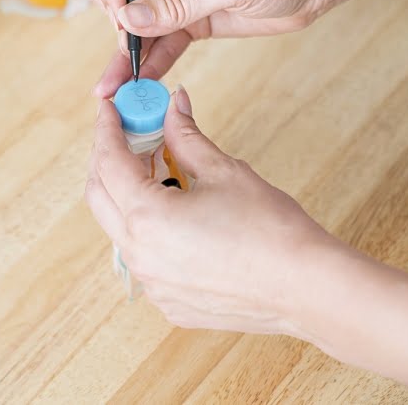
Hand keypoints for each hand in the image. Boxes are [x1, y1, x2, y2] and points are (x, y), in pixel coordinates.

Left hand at [86, 88, 407, 383]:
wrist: (307, 288)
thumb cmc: (270, 228)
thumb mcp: (223, 170)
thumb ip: (186, 136)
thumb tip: (173, 105)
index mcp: (147, 217)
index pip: (108, 161)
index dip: (107, 128)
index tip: (111, 107)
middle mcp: (140, 255)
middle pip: (100, 195)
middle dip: (107, 158)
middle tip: (129, 132)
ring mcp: (153, 283)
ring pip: (119, 228)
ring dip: (127, 193)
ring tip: (156, 165)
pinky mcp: (170, 301)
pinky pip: (143, 256)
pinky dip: (147, 226)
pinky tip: (175, 208)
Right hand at [87, 0, 328, 97]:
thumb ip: (180, 2)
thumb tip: (128, 19)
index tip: (119, 14)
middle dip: (111, 19)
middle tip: (126, 46)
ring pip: (133, 24)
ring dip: (122, 53)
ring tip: (111, 90)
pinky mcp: (189, 22)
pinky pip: (160, 43)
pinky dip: (149, 63)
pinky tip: (140, 84)